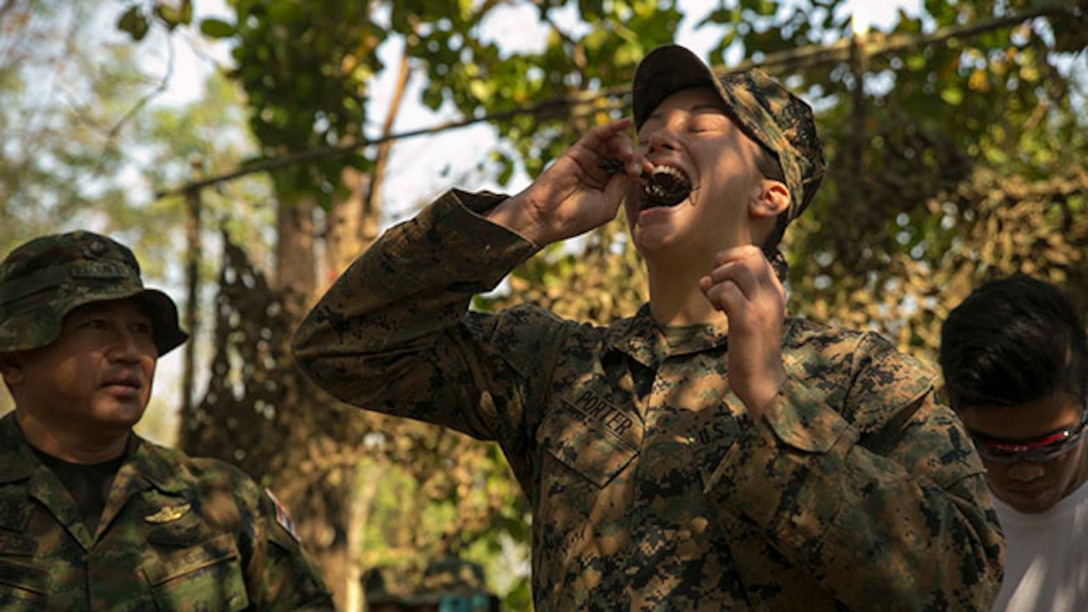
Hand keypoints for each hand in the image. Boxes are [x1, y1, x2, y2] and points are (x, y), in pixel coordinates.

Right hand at [487, 118, 644, 245]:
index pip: (630, 171)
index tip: (650, 172)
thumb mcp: (609, 204)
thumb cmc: (576, 217)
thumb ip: (622, 184)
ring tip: (627, 155)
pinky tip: (626, 122)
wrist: (547, 217)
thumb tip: (635, 168)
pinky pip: (597, 135)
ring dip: (625, 146)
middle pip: (623, 156)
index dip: (642, 168)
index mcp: (608, 188)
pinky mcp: (578, 151)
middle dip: (634, 158)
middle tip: (636, 168)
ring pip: (613, 144)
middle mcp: (600, 172)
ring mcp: (589, 161)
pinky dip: (611, 126)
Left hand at [699, 245, 786, 419]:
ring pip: (737, 269)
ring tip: (717, 302)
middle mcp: (773, 294)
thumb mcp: (745, 316)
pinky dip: (715, 296)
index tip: (722, 280)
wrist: (763, 382)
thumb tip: (704, 279)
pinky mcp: (749, 320)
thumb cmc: (750, 349)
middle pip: (748, 255)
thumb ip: (730, 294)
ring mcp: (762, 306)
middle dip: (723, 265)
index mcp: (775, 291)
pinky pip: (727, 291)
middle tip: (716, 288)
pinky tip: (719, 312)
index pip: (755, 254)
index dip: (731, 258)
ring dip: (718, 281)